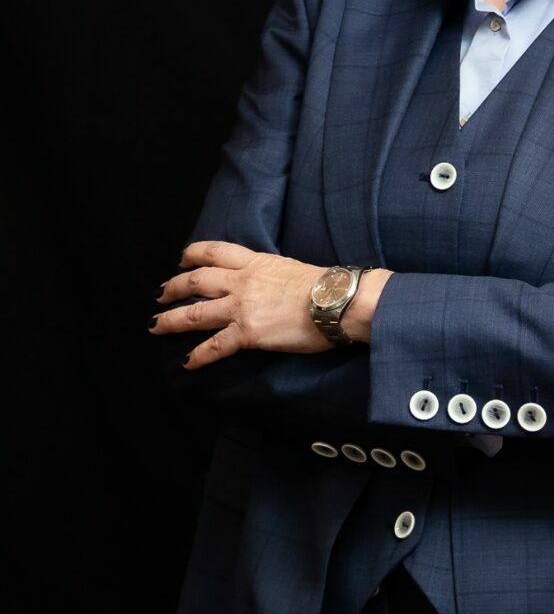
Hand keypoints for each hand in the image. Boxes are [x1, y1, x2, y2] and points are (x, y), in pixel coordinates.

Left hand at [150, 241, 392, 368]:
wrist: (336, 301)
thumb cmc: (326, 286)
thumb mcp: (292, 267)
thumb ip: (272, 273)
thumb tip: (272, 282)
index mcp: (255, 263)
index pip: (216, 252)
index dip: (193, 254)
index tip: (182, 259)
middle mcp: (242, 282)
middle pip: (196, 280)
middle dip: (173, 287)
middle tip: (159, 295)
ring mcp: (242, 307)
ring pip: (195, 312)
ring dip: (171, 320)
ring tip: (156, 325)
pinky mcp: (248, 333)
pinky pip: (215, 346)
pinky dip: (198, 355)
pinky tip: (187, 362)